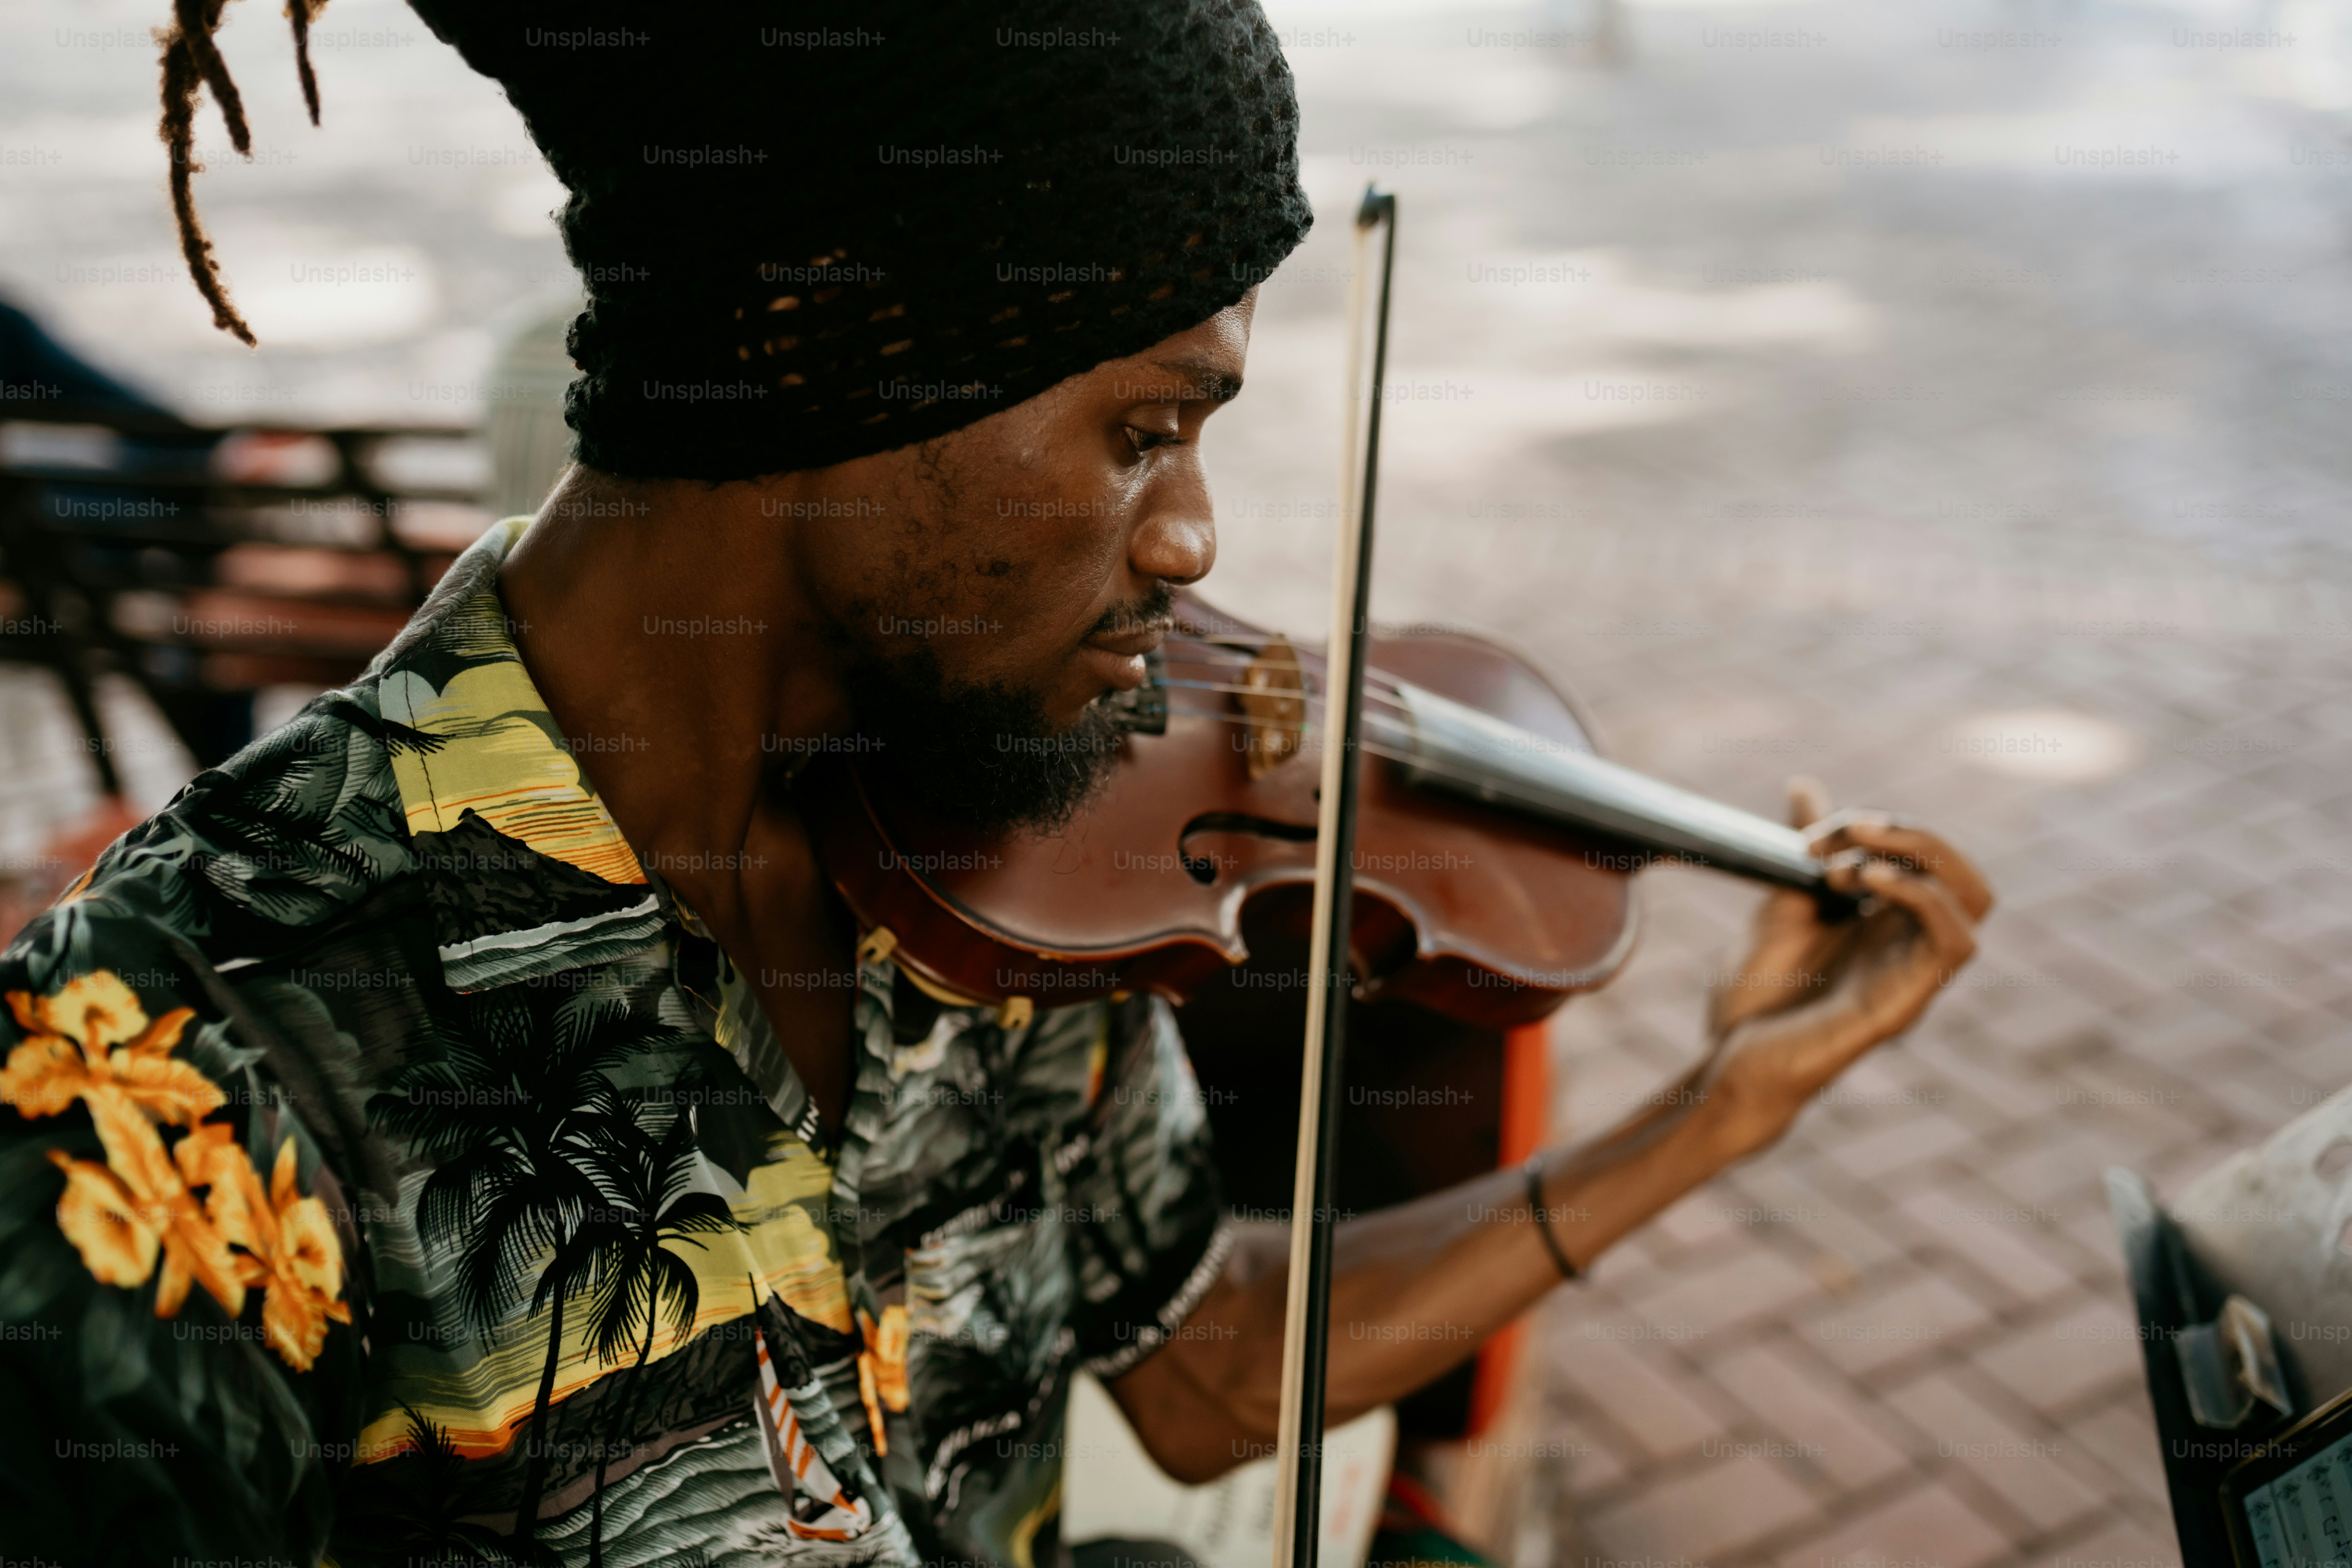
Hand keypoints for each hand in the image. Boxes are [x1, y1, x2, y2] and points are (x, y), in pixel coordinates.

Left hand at [1697, 776, 1991, 1158]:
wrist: (1732, 1056)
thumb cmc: (1757, 991)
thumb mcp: (1780, 901)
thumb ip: (1805, 849)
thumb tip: (1804, 787)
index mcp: (1886, 922)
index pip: (1926, 858)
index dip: (1882, 828)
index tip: (1814, 832)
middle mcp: (1909, 946)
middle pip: (1961, 873)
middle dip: (1912, 833)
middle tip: (1850, 830)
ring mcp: (1913, 975)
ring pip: (1972, 899)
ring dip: (1920, 859)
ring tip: (1853, 860)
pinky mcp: (1906, 1003)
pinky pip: (1953, 943)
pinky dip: (1920, 897)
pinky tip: (1867, 881)